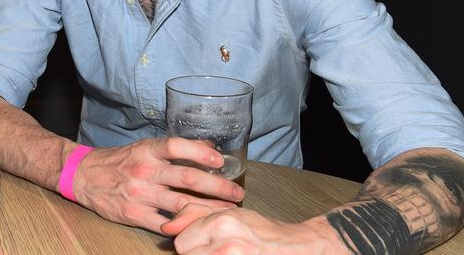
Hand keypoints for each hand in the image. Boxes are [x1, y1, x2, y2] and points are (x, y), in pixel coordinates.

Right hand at [70, 138, 243, 233]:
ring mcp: (139, 194)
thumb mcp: (143, 147)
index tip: (221, 161)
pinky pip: (164, 223)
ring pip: (181, 204)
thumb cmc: (118, 161)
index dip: (200, 152)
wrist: (84, 176)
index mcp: (147, 151)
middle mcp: (144, 171)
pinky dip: (184, 226)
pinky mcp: (134, 214)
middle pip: (186, 178)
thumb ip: (172, 149)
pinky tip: (200, 227)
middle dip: (217, 187)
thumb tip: (207, 145)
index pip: (176, 147)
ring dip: (209, 209)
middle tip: (237, 193)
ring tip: (228, 211)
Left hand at [171, 208, 340, 253]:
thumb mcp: (229, 214)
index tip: (205, 242)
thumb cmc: (262, 231)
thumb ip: (194, 214)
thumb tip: (166, 227)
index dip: (191, 243)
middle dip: (197, 253)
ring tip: (225, 253)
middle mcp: (227, 245)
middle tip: (217, 249)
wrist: (296, 248)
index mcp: (221, 223)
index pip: (180, 242)